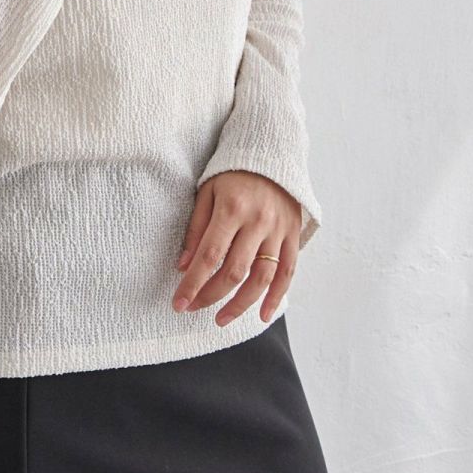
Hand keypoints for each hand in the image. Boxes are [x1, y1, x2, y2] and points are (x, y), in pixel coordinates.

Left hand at [172, 171, 300, 325]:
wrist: (271, 154)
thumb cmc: (232, 175)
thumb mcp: (207, 192)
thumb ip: (196, 229)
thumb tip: (183, 266)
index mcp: (231, 209)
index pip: (209, 256)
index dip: (193, 284)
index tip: (179, 303)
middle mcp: (257, 222)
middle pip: (234, 271)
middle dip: (211, 296)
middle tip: (194, 309)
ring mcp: (278, 230)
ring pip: (261, 278)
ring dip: (241, 304)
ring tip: (221, 319)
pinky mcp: (293, 235)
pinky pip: (287, 273)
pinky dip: (276, 297)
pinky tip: (262, 315)